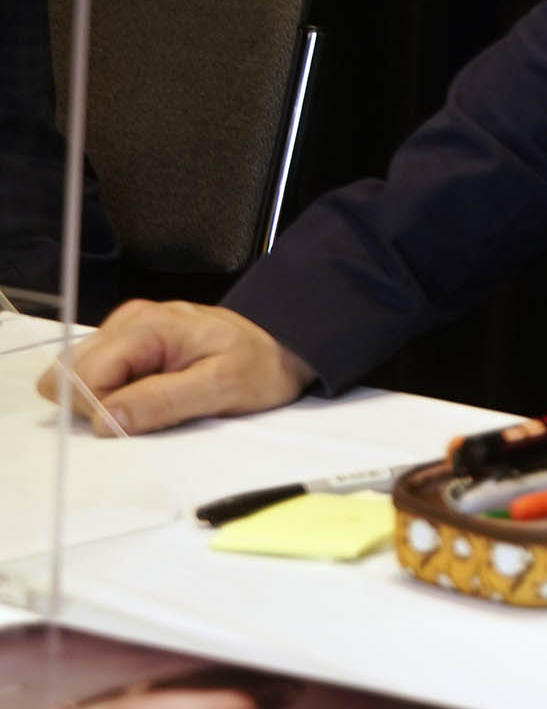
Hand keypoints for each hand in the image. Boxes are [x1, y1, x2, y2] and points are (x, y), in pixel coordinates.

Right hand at [34, 300, 311, 433]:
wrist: (282, 347)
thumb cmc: (260, 366)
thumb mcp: (222, 389)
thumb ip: (162, 402)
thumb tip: (105, 419)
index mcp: (148, 326)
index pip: (83, 375)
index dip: (102, 408)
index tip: (139, 419)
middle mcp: (130, 321)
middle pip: (69, 372)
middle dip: (96, 403)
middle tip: (145, 410)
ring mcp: (128, 329)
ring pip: (75, 373)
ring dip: (102, 398)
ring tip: (149, 399)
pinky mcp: (130, 342)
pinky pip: (94, 372)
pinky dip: (110, 391)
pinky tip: (145, 392)